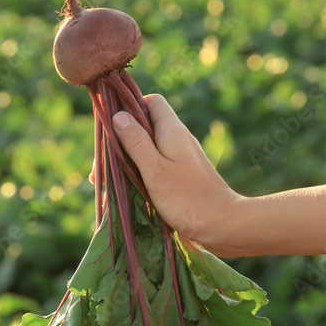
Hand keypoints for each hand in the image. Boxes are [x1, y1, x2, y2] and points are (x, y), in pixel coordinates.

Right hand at [92, 94, 241, 252]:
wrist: (222, 224)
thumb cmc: (186, 197)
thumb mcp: (154, 169)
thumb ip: (136, 141)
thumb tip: (118, 115)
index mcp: (171, 130)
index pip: (150, 101)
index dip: (129, 108)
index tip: (112, 128)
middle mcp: (178, 137)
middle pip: (146, 125)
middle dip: (123, 139)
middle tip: (103, 165)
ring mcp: (182, 155)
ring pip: (149, 146)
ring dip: (129, 159)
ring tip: (110, 183)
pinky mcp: (183, 173)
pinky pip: (157, 163)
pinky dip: (141, 172)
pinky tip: (129, 190)